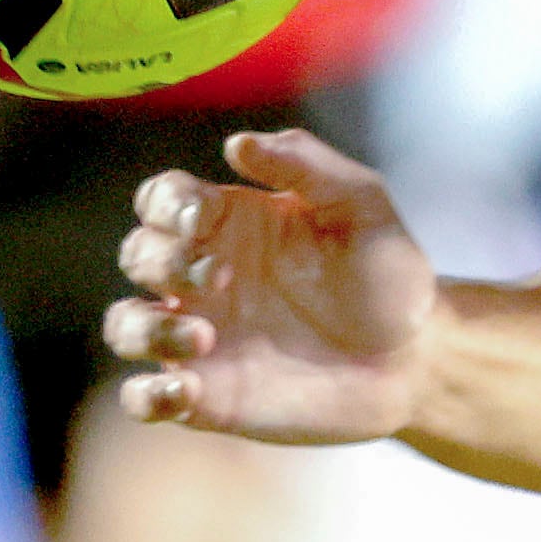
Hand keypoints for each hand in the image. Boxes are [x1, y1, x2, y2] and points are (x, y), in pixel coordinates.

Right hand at [104, 127, 439, 443]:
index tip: (201, 218)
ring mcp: (200, 337)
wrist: (416, 357)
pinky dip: (145, 396)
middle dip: (163, 261)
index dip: (166, 203)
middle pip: (138, 255)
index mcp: (231, 223)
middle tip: (221, 276)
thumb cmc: (387, 272)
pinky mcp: (208, 397)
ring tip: (204, 338)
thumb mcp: (360, 203)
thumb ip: (304, 164)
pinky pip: (143, 398)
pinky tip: (183, 391)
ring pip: (124, 326)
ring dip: (145, 329)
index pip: (162, 199)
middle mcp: (203, 278)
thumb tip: (237, 143)